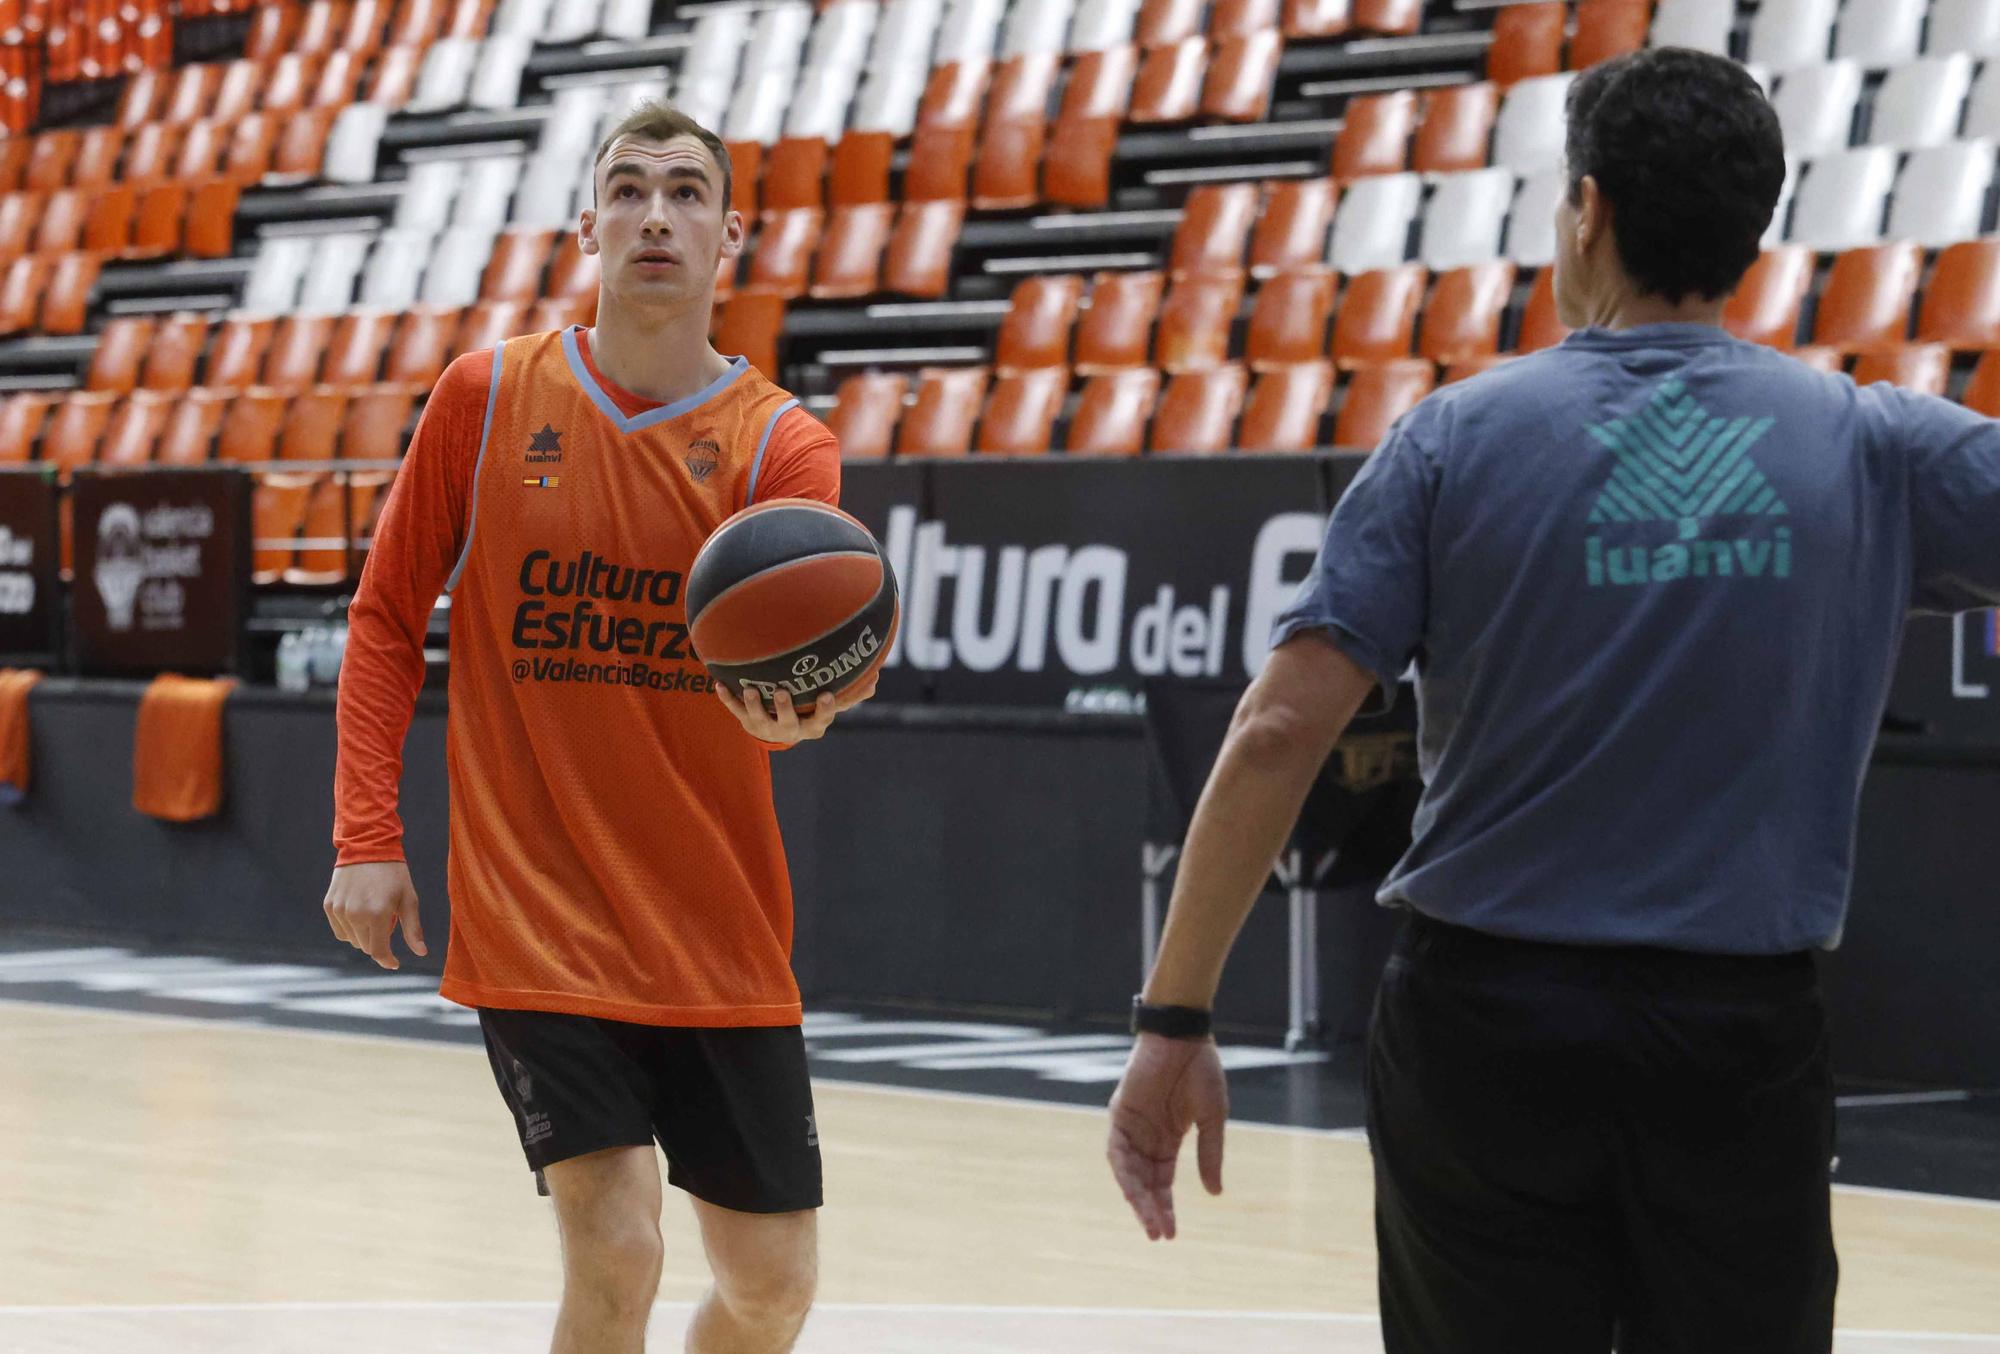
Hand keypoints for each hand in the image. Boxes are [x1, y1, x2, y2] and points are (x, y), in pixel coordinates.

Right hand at [323, 860, 426, 970]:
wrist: (367, 846)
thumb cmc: (394, 873)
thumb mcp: (409, 899)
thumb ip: (413, 929)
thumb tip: (421, 953)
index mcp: (377, 914)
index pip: (378, 951)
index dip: (387, 960)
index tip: (394, 963)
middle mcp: (355, 915)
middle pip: (366, 947)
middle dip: (379, 942)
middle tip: (388, 920)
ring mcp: (339, 910)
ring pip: (352, 940)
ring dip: (364, 935)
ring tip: (374, 912)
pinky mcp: (329, 905)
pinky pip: (340, 930)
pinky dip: (350, 929)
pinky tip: (360, 913)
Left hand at [714, 670, 879, 745]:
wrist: (777, 728)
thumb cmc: (809, 709)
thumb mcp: (829, 704)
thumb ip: (852, 693)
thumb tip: (875, 679)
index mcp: (812, 725)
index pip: (821, 718)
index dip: (824, 709)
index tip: (826, 695)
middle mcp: (789, 729)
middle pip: (788, 723)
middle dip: (785, 708)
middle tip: (783, 692)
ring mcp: (766, 726)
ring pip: (758, 718)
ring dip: (753, 704)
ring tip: (750, 689)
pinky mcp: (747, 721)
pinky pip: (735, 711)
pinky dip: (727, 698)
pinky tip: (720, 684)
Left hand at [1106, 1033, 1227, 1240]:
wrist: (1184, 1035)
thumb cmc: (1201, 1069)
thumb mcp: (1212, 1118)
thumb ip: (1210, 1154)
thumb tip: (1215, 1193)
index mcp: (1168, 1139)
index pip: (1162, 1182)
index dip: (1166, 1207)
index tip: (1171, 1234)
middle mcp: (1146, 1137)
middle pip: (1144, 1182)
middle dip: (1151, 1209)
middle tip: (1159, 1235)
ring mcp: (1131, 1126)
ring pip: (1128, 1171)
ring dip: (1136, 1197)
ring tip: (1149, 1220)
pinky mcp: (1119, 1113)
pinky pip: (1116, 1149)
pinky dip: (1123, 1170)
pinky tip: (1134, 1190)